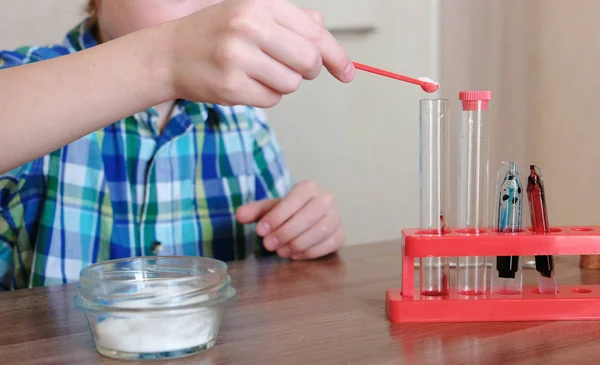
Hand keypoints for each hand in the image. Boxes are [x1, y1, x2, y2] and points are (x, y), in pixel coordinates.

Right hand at [162, 0, 354, 107]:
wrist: (168, 53)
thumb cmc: (215, 34)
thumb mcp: (251, 14)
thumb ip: (291, 22)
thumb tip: (326, 38)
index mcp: (260, 4)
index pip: (315, 33)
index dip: (337, 56)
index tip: (348, 72)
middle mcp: (249, 27)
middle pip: (309, 62)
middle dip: (308, 70)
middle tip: (290, 67)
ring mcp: (238, 58)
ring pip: (292, 84)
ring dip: (283, 83)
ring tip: (259, 71)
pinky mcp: (231, 87)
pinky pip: (272, 99)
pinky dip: (266, 95)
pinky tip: (246, 83)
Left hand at [236, 180, 344, 259]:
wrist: (306, 220)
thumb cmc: (287, 213)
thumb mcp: (269, 210)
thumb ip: (254, 211)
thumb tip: (239, 215)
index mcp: (309, 187)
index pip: (295, 199)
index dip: (277, 216)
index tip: (260, 231)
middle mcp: (326, 199)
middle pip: (309, 216)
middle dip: (286, 232)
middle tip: (268, 245)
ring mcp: (336, 217)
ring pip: (321, 231)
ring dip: (298, 243)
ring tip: (280, 252)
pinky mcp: (340, 235)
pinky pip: (329, 244)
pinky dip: (310, 252)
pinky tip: (294, 256)